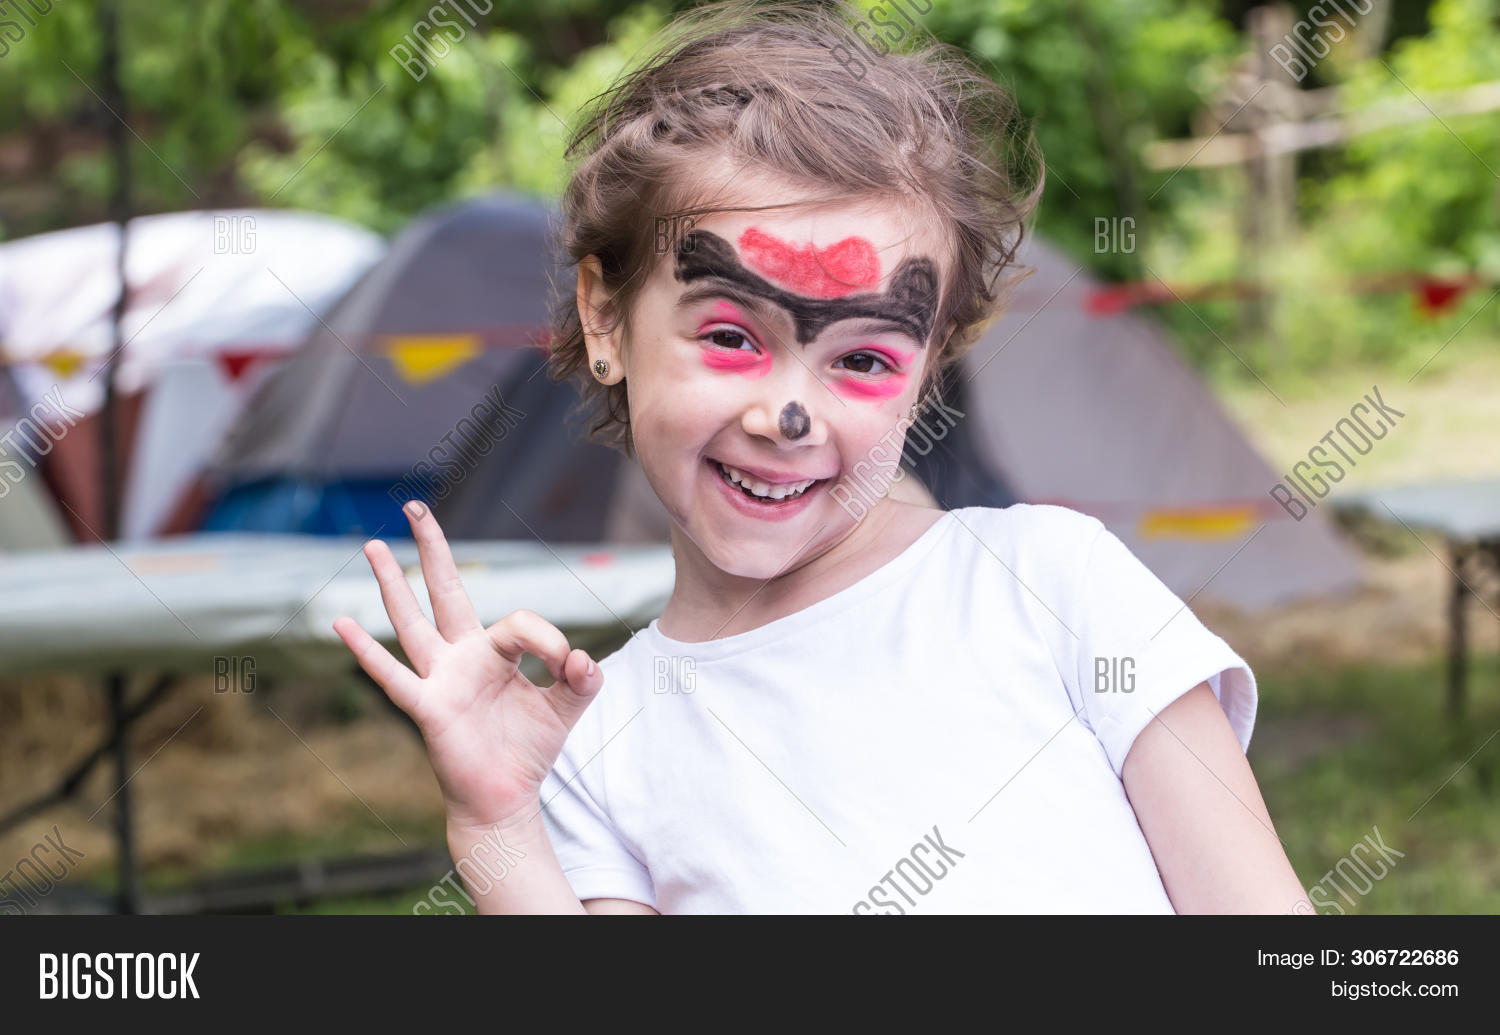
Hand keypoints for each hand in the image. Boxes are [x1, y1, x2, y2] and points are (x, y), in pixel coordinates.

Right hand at [332, 502, 605, 830]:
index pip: (518, 621)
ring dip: (393, 584)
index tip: (571, 666)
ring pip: (411, 622)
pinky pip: (394, 677)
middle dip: (432, 548)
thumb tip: (584, 658)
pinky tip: (341, 623)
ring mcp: (439, 680)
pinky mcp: (428, 709)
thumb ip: (583, 680)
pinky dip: (367, 652)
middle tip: (416, 507)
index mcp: (493, 652)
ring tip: (370, 545)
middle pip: (444, 591)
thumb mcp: (568, 708)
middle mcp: (460, 657)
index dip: (549, 639)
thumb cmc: (529, 749)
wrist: (506, 798)